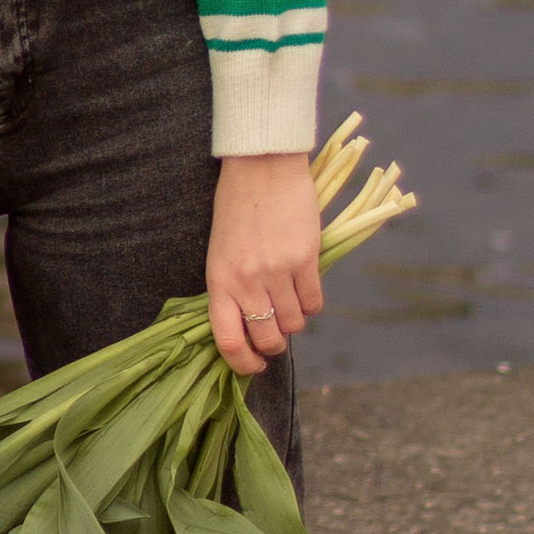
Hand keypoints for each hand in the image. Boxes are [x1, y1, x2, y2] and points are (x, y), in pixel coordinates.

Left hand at [207, 155, 323, 377]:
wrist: (262, 167)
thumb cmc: (236, 207)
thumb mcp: (220, 252)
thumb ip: (232, 288)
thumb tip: (250, 324)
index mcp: (219, 281)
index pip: (229, 341)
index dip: (243, 364)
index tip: (253, 367)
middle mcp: (247, 282)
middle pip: (267, 338)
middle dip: (273, 345)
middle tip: (276, 336)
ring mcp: (278, 272)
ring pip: (294, 324)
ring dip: (294, 323)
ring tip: (289, 305)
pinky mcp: (306, 259)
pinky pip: (314, 302)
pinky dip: (311, 304)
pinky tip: (305, 290)